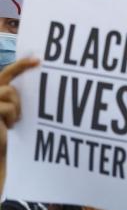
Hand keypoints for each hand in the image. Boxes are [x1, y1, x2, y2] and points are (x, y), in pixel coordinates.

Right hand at [0, 58, 39, 183]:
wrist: (0, 150)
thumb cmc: (12, 132)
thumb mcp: (18, 110)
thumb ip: (21, 96)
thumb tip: (41, 76)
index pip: (7, 73)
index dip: (20, 65)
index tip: (38, 59)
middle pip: (7, 78)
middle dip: (19, 79)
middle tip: (31, 80)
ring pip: (8, 92)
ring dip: (16, 106)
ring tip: (15, 120)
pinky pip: (7, 107)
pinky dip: (12, 116)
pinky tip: (10, 126)